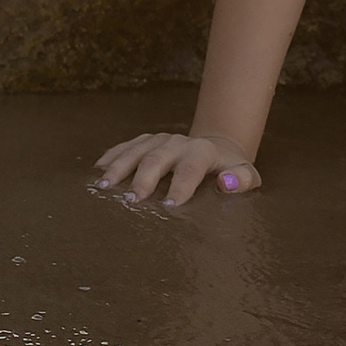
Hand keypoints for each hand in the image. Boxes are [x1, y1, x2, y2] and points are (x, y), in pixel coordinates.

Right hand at [93, 130, 262, 209]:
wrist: (217, 148)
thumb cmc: (231, 170)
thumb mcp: (247, 175)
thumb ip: (242, 179)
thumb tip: (226, 183)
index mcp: (203, 151)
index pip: (191, 168)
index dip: (181, 185)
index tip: (170, 206)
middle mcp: (179, 142)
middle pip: (158, 156)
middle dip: (144, 177)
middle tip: (132, 199)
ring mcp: (160, 139)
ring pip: (138, 149)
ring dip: (120, 166)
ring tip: (105, 186)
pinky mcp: (147, 141)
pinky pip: (127, 145)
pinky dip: (112, 155)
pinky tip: (98, 169)